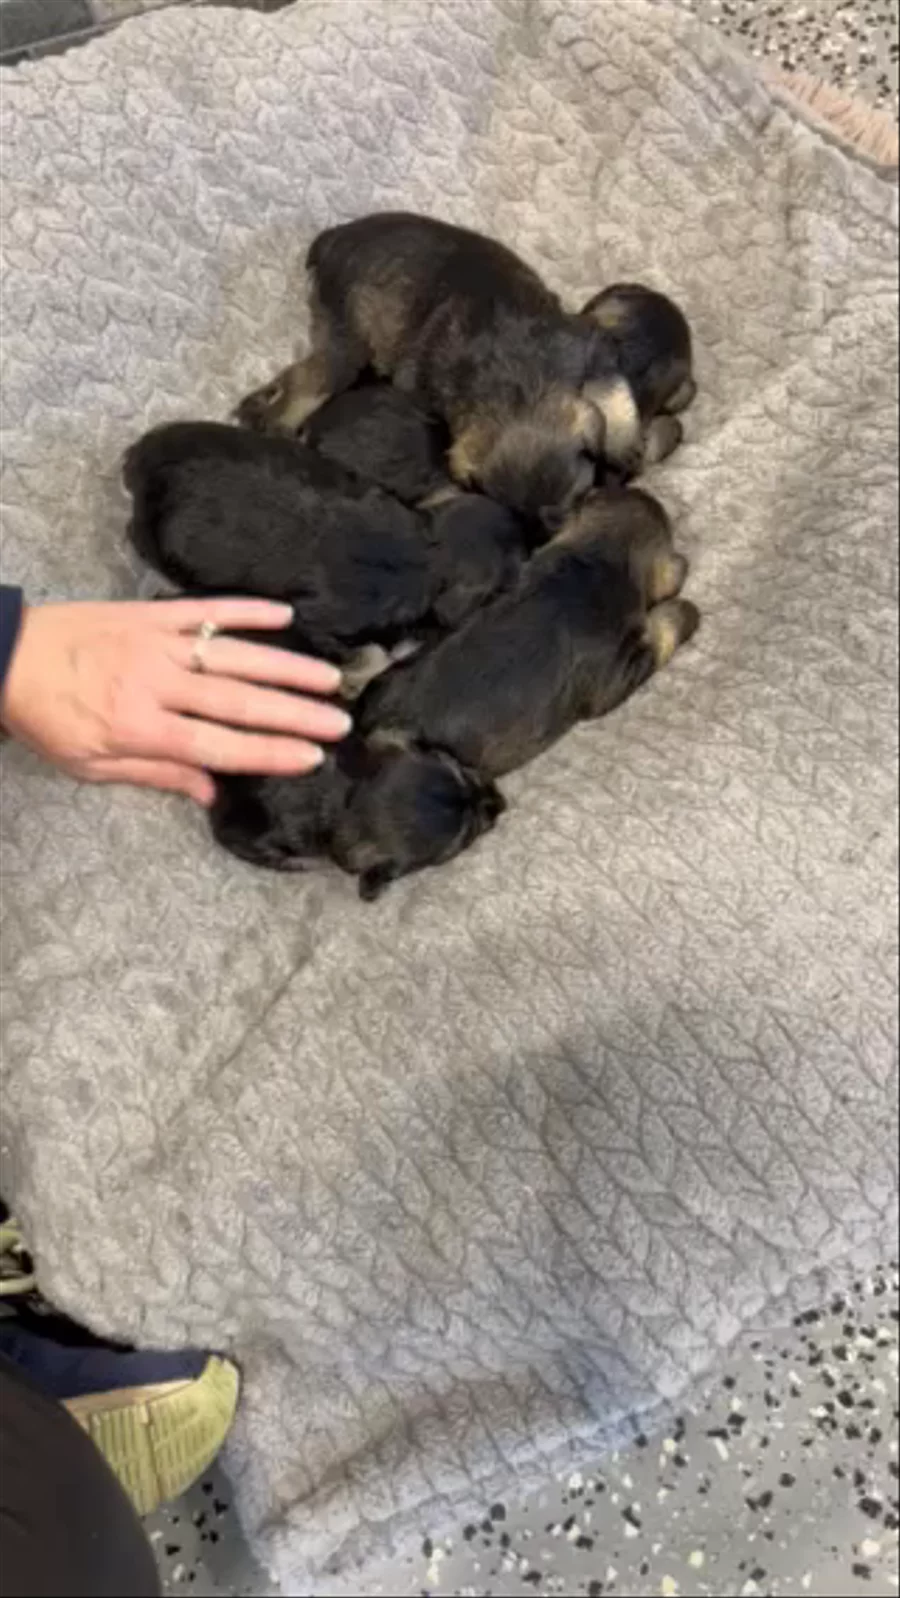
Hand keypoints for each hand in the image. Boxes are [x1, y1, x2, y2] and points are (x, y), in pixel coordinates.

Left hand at [0, 597, 350, 805]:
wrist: (4, 655)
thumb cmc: (47, 717)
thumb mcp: (91, 764)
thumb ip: (155, 774)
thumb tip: (211, 791)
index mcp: (139, 727)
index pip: (218, 745)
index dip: (268, 753)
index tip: (311, 758)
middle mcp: (155, 684)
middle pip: (238, 702)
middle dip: (295, 714)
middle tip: (340, 722)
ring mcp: (156, 642)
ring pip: (233, 655)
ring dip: (285, 666)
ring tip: (328, 678)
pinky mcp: (150, 613)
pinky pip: (205, 609)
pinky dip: (246, 610)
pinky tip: (284, 615)